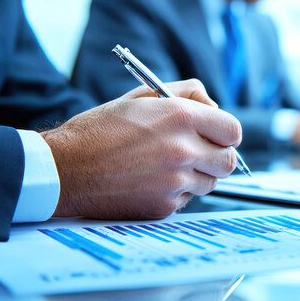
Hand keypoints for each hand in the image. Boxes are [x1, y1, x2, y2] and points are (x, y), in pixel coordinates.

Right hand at [43, 79, 241, 219]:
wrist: (65, 169)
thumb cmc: (101, 129)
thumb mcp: (143, 96)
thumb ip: (187, 93)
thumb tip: (214, 106)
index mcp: (181, 117)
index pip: (234, 131)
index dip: (226, 133)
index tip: (216, 135)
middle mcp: (183, 150)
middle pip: (229, 162)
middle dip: (218, 156)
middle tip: (199, 152)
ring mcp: (175, 182)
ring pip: (211, 182)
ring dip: (198, 174)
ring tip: (168, 164)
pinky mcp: (165, 206)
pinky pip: (188, 199)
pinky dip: (177, 191)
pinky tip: (152, 181)